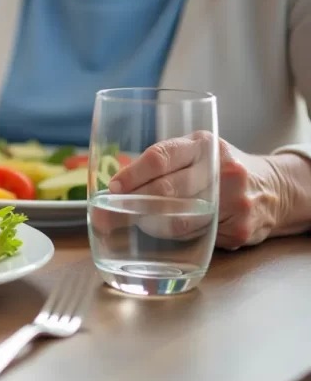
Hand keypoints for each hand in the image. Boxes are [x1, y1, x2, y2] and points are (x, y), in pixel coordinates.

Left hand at [108, 131, 288, 248]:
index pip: (161, 156)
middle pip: (166, 190)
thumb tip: (114, 188)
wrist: (275, 189)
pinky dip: (172, 236)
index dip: (133, 174)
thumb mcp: (197, 153)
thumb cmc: (219, 170)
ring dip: (148, 223)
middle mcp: (222, 169)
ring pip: (176, 219)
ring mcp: (234, 200)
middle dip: (130, 204)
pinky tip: (165, 232)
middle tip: (105, 215)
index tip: (113, 187)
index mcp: (204, 144)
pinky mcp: (240, 229)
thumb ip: (163, 163)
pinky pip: (193, 236)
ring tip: (132, 222)